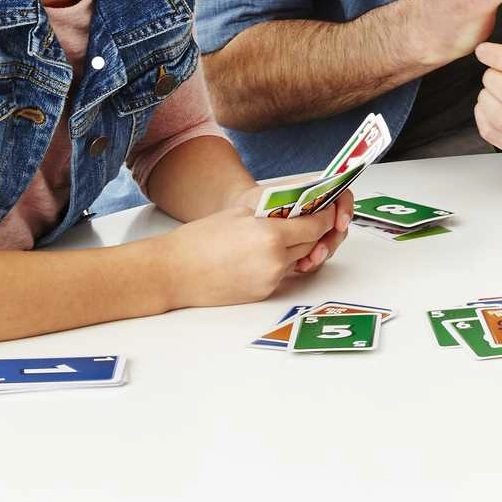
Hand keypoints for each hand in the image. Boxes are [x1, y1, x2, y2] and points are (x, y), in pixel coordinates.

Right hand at [156, 193, 352, 308]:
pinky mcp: (263, 294)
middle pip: (313, 244)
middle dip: (315, 231)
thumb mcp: (241, 212)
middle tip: (312, 218)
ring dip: (298, 248)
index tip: (328, 207)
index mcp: (271, 236)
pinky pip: (283, 274)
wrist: (173, 273)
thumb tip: (298, 208)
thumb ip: (274, 211)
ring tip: (284, 234)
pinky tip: (265, 252)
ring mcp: (270, 281)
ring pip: (299, 260)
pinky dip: (281, 262)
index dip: (325, 214)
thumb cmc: (199, 240)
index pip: (316, 224)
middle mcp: (275, 262)